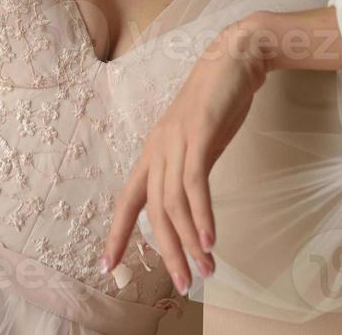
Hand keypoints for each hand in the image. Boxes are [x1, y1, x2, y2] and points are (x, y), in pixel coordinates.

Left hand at [99, 19, 270, 295]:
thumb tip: (190, 205)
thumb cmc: (218, 101)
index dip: (116, 233)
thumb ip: (190, 169)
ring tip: (204, 270)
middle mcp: (159, 149)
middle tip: (182, 283)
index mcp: (154, 153)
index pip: (127, 200)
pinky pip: (195, 182)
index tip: (106, 265)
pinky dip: (201, 214)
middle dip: (167, 251)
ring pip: (173, 202)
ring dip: (188, 241)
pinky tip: (209, 238)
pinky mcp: (200, 133)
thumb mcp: (199, 141)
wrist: (235, 57)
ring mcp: (177, 140)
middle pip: (154, 210)